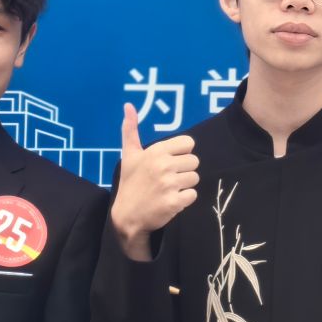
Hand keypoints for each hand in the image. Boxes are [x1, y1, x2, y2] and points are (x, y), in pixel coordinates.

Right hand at [110, 102, 198, 258]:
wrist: (126, 216)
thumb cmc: (130, 183)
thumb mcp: (129, 155)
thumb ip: (131, 129)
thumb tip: (128, 105)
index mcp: (155, 151)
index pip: (189, 143)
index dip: (181, 154)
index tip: (168, 162)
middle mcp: (163, 165)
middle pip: (194, 162)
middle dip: (183, 170)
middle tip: (167, 179)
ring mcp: (169, 184)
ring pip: (195, 178)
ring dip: (184, 185)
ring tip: (168, 190)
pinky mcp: (174, 202)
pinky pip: (193, 195)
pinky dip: (184, 199)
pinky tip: (171, 201)